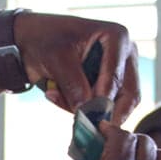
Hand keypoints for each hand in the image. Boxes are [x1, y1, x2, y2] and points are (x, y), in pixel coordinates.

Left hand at [18, 13, 140, 120]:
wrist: (32, 41)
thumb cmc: (45, 39)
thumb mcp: (56, 58)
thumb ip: (73, 84)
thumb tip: (86, 110)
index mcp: (117, 37)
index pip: (116, 77)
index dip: (102, 99)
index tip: (84, 113)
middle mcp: (125, 54)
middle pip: (129, 94)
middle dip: (103, 110)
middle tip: (82, 122)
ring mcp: (120, 71)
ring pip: (119, 105)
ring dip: (90, 110)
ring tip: (57, 97)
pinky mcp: (109, 86)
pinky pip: (106, 107)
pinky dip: (84, 109)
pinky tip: (58, 96)